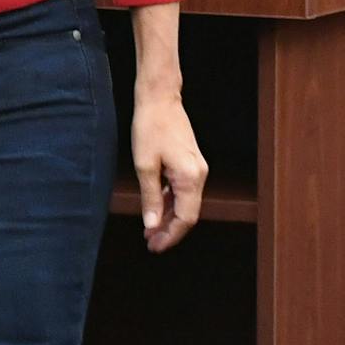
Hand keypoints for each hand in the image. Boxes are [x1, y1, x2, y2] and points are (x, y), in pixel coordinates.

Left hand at [131, 91, 205, 252]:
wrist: (160, 98)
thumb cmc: (151, 126)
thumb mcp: (144, 165)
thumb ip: (150, 197)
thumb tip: (152, 224)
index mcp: (190, 178)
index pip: (185, 219)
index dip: (170, 235)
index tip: (154, 246)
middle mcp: (199, 175)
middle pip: (187, 213)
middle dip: (169, 230)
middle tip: (150, 242)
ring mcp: (197, 169)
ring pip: (185, 202)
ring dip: (168, 217)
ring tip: (149, 229)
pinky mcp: (191, 163)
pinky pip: (182, 190)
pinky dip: (170, 202)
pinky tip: (156, 208)